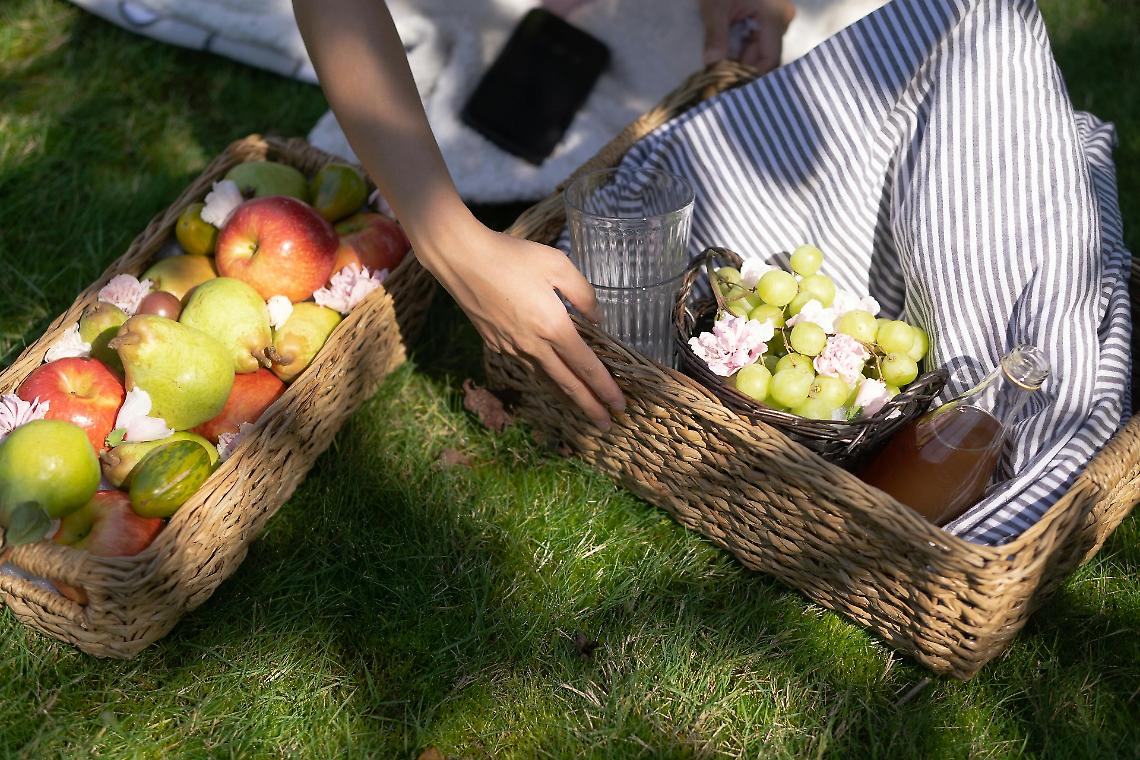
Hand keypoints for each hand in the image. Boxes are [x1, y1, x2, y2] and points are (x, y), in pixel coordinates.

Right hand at [419, 218, 625, 430]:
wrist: (461, 259)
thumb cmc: (512, 256)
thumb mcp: (558, 265)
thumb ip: (583, 294)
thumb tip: (597, 319)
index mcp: (553, 326)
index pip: (586, 366)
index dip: (605, 388)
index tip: (619, 405)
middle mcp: (533, 345)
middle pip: (567, 384)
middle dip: (590, 406)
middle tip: (606, 425)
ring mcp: (512, 347)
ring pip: (546, 378)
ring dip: (567, 395)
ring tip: (583, 407)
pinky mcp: (496, 343)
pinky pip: (527, 365)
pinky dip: (545, 376)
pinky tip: (551, 376)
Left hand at [699, 0, 795, 72]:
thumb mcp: (715, 7)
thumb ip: (715, 36)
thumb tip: (712, 65)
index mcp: (775, 17)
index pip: (769, 61)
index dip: (749, 77)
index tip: (727, 87)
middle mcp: (783, 19)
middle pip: (764, 58)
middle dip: (741, 69)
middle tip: (717, 81)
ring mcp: (778, 17)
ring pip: (760, 50)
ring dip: (739, 59)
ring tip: (718, 67)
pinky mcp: (770, 16)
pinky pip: (758, 39)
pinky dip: (741, 48)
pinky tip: (724, 53)